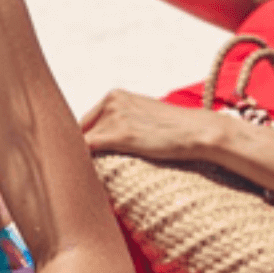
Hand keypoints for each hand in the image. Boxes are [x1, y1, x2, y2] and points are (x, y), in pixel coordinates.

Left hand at [80, 91, 211, 161]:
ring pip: (83, 141)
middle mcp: (111, 102)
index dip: (82, 141)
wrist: (194, 131)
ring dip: (82, 158)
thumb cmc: (171, 129)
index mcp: (114, 96)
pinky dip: (86, 161)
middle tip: (81, 170)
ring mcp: (116, 116)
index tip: (81, 158)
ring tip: (85, 177)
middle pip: (80, 130)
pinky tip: (88, 174)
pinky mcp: (122, 134)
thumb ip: (120, 121)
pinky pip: (90, 148)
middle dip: (78, 149)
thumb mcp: (140, 115)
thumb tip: (103, 140)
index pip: (85, 121)